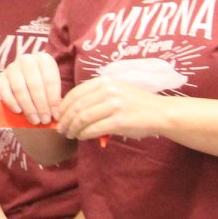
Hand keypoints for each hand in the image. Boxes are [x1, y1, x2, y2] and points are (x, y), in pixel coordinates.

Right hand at [0, 52, 65, 124]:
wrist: (27, 78)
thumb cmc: (44, 85)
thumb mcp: (53, 87)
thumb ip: (55, 99)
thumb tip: (55, 116)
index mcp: (44, 59)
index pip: (50, 80)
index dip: (53, 100)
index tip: (55, 115)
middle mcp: (27, 60)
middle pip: (35, 84)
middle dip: (41, 105)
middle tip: (44, 120)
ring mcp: (12, 67)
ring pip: (19, 88)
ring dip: (28, 107)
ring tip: (34, 120)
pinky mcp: (1, 76)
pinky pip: (4, 90)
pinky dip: (11, 102)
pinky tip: (18, 111)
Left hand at [59, 77, 173, 141]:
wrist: (160, 113)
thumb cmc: (135, 104)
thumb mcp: (115, 91)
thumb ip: (95, 96)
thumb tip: (69, 109)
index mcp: (104, 82)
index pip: (75, 93)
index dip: (62, 106)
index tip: (57, 115)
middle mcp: (108, 91)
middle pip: (76, 106)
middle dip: (65, 119)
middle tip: (60, 128)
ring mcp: (114, 105)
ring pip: (83, 118)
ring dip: (72, 128)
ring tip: (69, 134)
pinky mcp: (119, 121)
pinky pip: (94, 128)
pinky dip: (84, 134)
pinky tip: (81, 137)